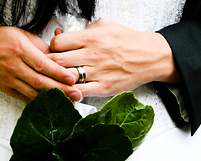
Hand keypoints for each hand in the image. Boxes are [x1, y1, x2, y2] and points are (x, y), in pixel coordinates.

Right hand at [0, 22, 81, 101]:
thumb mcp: (21, 35)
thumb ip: (40, 47)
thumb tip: (56, 58)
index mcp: (19, 49)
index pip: (43, 64)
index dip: (59, 73)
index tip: (72, 79)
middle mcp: (13, 66)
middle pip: (41, 82)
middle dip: (61, 90)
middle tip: (77, 94)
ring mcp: (9, 79)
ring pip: (34, 93)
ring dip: (52, 99)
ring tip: (67, 102)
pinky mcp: (6, 88)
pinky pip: (25, 98)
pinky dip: (38, 101)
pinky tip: (50, 104)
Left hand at [49, 19, 179, 97]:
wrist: (148, 57)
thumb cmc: (127, 42)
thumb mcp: (104, 26)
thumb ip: (81, 31)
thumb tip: (61, 33)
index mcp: (91, 38)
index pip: (58, 43)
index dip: (52, 48)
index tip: (54, 52)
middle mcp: (93, 56)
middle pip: (57, 62)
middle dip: (51, 65)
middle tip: (52, 68)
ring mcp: (98, 73)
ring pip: (66, 79)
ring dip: (59, 80)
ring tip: (58, 80)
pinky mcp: (103, 88)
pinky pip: (80, 93)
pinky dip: (70, 93)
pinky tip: (68, 91)